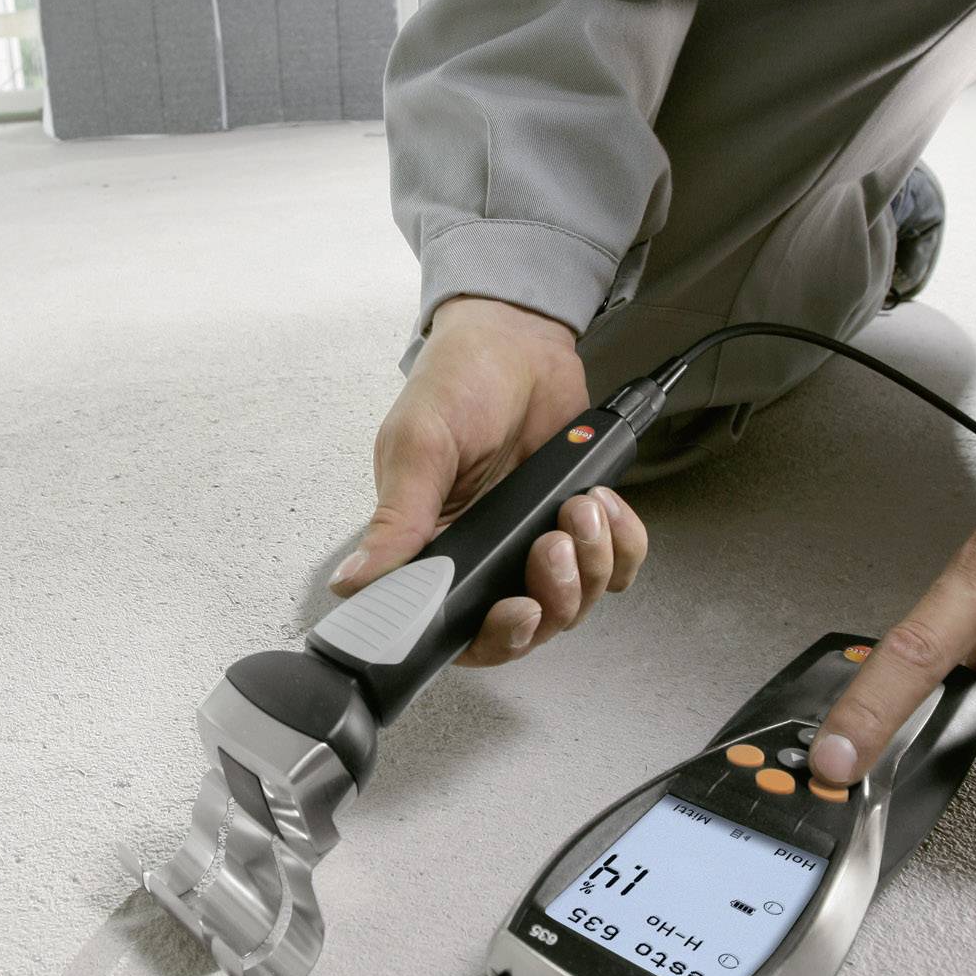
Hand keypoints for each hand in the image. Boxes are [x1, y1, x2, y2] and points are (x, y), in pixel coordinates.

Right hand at [328, 294, 647, 665]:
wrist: (518, 337)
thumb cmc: (458, 382)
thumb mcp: (418, 446)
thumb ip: (396, 520)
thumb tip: (354, 580)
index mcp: (434, 549)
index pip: (458, 628)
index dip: (493, 638)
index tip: (514, 613)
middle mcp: (486, 556)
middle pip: (528, 628)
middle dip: (551, 601)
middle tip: (549, 548)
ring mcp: (536, 543)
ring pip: (577, 601)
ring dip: (588, 563)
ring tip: (576, 508)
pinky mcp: (579, 523)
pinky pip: (616, 566)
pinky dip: (622, 545)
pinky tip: (602, 505)